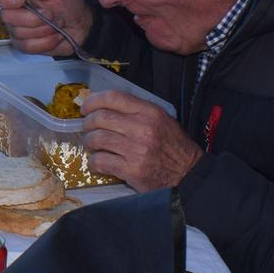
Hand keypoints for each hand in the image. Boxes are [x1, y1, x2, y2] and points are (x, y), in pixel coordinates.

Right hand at [0, 0, 92, 54]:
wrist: (82, 25)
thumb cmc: (68, 3)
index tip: (20, 1)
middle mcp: (13, 12)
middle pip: (7, 17)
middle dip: (33, 17)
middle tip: (51, 13)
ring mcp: (17, 31)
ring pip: (19, 33)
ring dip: (44, 29)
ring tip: (56, 24)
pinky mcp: (25, 46)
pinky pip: (28, 46)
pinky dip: (46, 41)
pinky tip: (55, 36)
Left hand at [80, 91, 201, 189]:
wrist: (188, 175)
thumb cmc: (173, 147)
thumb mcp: (161, 120)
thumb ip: (137, 111)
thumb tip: (105, 106)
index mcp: (149, 112)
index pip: (113, 97)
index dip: (93, 101)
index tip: (86, 108)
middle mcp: (142, 128)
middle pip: (100, 118)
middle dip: (87, 123)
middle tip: (87, 129)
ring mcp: (136, 149)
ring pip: (97, 139)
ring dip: (89, 142)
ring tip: (92, 146)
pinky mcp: (131, 169)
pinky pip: (101, 161)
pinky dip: (94, 162)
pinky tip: (97, 163)